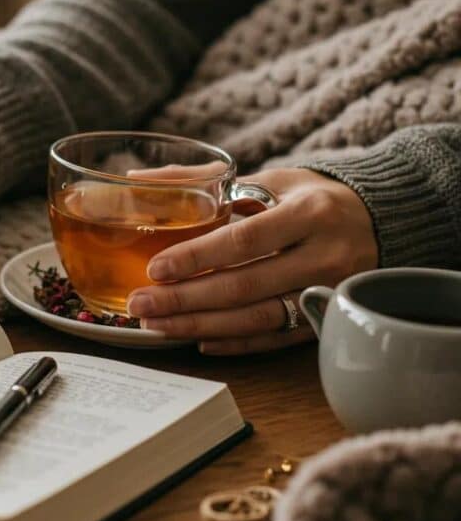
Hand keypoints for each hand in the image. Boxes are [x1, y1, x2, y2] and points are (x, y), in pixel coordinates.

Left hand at [126, 168, 378, 354]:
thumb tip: (140, 178)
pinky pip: (276, 338)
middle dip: (186, 300)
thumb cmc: (312, 196)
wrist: (381, 221)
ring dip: (201, 326)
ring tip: (157, 326)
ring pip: (257, 319)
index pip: (244, 241)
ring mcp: (328, 293)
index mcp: (309, 213)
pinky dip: (235, 343)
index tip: (155, 269)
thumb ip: (206, 181)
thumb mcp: (270, 178)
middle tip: (141, 305)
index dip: (197, 257)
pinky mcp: (327, 319)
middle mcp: (323, 256)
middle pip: (244, 287)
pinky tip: (198, 340)